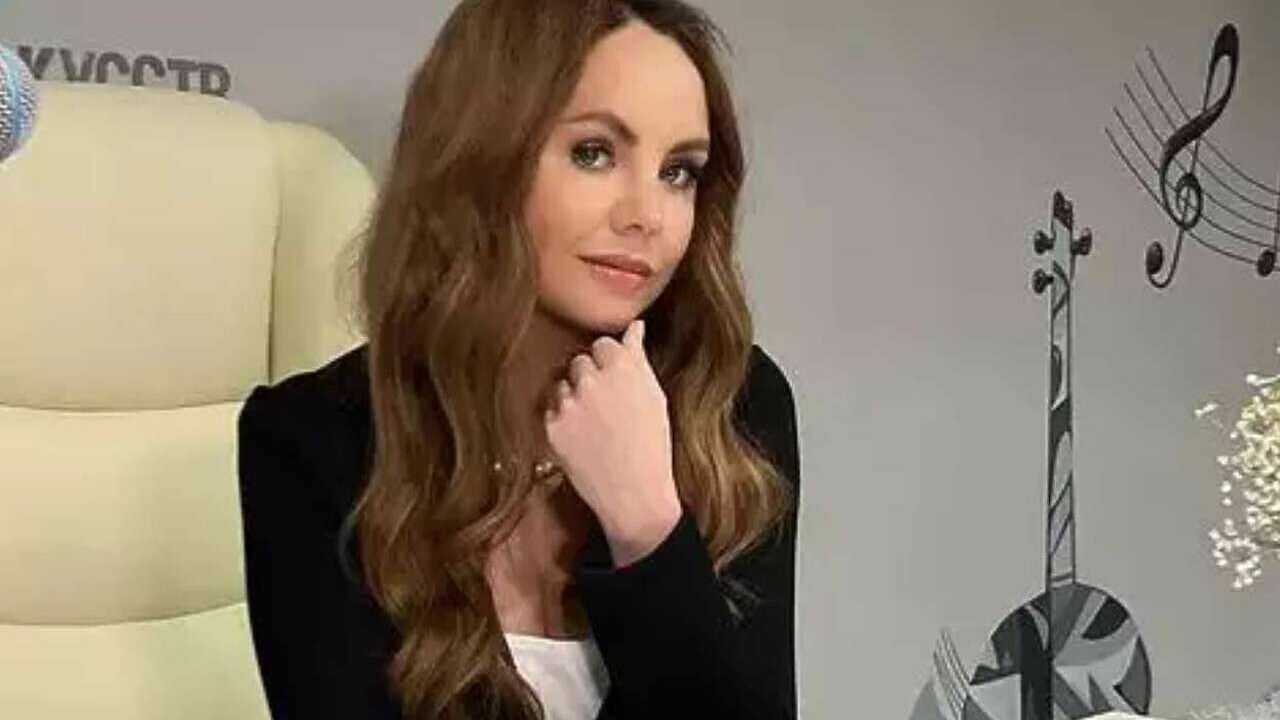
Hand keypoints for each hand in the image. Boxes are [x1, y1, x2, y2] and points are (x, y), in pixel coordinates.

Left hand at [544, 320, 681, 565]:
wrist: (634, 494)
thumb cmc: (652, 447)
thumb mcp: (655, 397)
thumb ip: (638, 358)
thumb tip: (634, 328)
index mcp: (622, 366)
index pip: (602, 344)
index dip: (608, 363)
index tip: (615, 380)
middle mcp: (592, 379)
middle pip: (579, 361)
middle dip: (589, 378)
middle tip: (606, 406)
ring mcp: (569, 403)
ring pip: (562, 385)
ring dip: (573, 398)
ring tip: (594, 426)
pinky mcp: (552, 426)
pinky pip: (551, 410)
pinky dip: (563, 421)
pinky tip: (583, 439)